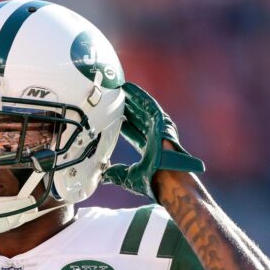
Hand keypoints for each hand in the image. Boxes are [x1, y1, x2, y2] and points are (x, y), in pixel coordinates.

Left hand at [103, 82, 204, 200]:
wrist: (166, 180)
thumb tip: (103, 176)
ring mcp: (160, 128)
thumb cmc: (153, 181)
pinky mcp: (162, 123)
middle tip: (114, 97)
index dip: (123, 123)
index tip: (113, 116)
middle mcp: (155, 136)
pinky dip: (140, 97)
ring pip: (142, 109)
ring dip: (131, 98)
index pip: (133, 132)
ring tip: (119, 88)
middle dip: (126, 107)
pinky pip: (149, 106)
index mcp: (149, 148)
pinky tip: (130, 88)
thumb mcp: (128, 177)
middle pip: (138, 117)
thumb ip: (115, 174)